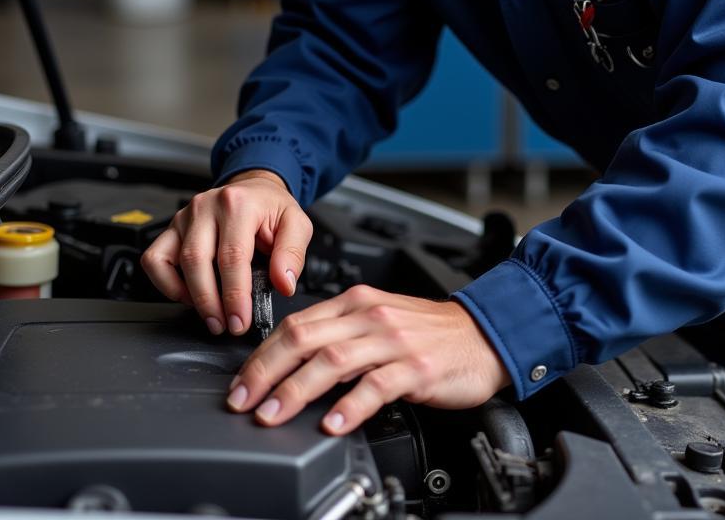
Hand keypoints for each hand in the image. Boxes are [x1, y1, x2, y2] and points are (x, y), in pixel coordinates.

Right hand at [141, 170, 311, 335]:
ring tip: (211, 316)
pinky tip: (189, 295)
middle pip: (197, 261)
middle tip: (226, 325)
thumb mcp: (297, 224)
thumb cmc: (272, 209)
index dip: (234, 294)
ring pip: (172, 262)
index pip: (232, 255)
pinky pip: (155, 260)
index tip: (240, 320)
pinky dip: (166, 283)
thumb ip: (292, 254)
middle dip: (210, 302)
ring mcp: (185, 216)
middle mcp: (206, 206)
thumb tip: (284, 283)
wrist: (255, 190)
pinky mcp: (171, 228)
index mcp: (239, 203)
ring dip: (190, 297)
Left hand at [225, 285, 510, 433]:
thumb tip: (292, 362)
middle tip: (244, 402)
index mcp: (356, 302)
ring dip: (296, 389)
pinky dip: (350, 405)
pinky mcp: (416, 367)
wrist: (483, 335)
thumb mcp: (378, 320)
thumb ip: (339, 334)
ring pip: (333, 360)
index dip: (262, 355)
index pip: (296, 323)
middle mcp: (370, 315)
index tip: (241, 384)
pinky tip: (332, 423)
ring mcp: (393, 340)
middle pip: (305, 337)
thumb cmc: (429, 332)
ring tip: (274, 415)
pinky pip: (376, 385)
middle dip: (266, 371)